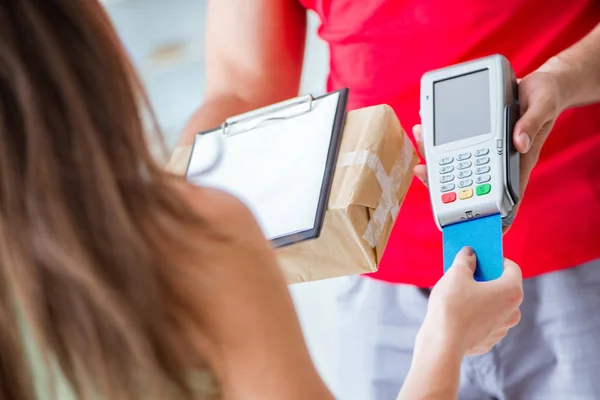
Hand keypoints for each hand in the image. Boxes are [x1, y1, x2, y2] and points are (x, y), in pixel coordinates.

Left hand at [413, 71, 564, 229]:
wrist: (541, 85)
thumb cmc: (547, 98)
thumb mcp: (542, 106)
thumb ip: (532, 124)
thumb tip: (519, 142)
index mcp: (516, 162)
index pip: (502, 196)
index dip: (488, 215)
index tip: (470, 227)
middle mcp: (498, 160)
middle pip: (467, 181)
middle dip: (442, 181)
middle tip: (421, 170)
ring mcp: (486, 150)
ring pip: (456, 162)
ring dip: (435, 155)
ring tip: (419, 138)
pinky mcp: (478, 137)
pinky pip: (455, 143)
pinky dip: (439, 137)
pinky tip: (426, 126)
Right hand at [417, 247, 522, 355]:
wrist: (443, 343)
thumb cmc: (452, 306)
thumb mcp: (456, 274)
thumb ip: (465, 260)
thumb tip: (469, 254)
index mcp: (511, 291)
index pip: (512, 267)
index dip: (496, 259)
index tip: (480, 258)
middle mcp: (513, 311)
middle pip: (504, 287)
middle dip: (487, 278)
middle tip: (468, 274)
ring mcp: (502, 328)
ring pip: (495, 305)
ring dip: (481, 297)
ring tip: (460, 293)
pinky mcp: (489, 339)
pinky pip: (485, 320)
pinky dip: (475, 314)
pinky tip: (458, 311)